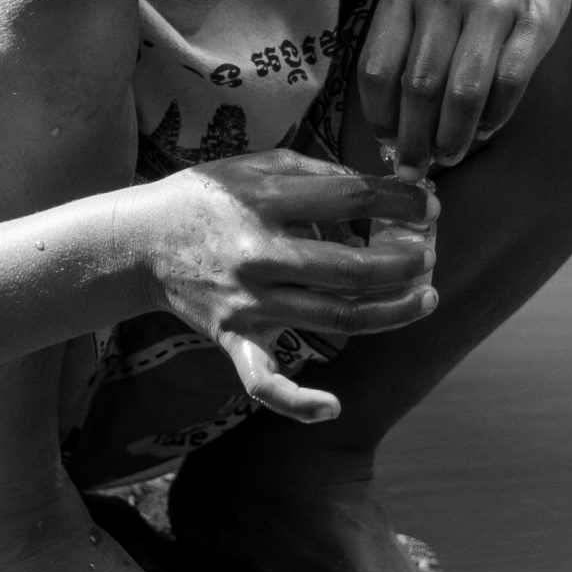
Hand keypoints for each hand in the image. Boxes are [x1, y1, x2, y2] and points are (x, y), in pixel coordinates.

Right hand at [128, 151, 437, 421]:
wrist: (141, 241)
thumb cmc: (209, 196)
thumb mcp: (259, 164)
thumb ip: (318, 172)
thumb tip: (382, 188)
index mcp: (266, 202)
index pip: (353, 198)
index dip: (401, 199)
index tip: (430, 202)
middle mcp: (259, 255)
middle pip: (353, 267)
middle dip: (405, 262)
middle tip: (430, 255)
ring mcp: (248, 303)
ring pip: (335, 317)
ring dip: (392, 313)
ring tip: (427, 298)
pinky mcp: (234, 338)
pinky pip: (263, 380)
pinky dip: (296, 400)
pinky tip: (332, 407)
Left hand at [358, 0, 571, 176]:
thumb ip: (405, 36)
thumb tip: (394, 117)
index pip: (377, 69)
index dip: (380, 117)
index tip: (386, 141)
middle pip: (419, 89)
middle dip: (414, 140)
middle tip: (415, 167)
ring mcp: (492, 7)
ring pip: (463, 93)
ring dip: (453, 137)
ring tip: (449, 155)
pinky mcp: (536, 20)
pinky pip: (509, 83)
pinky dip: (495, 116)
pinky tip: (487, 127)